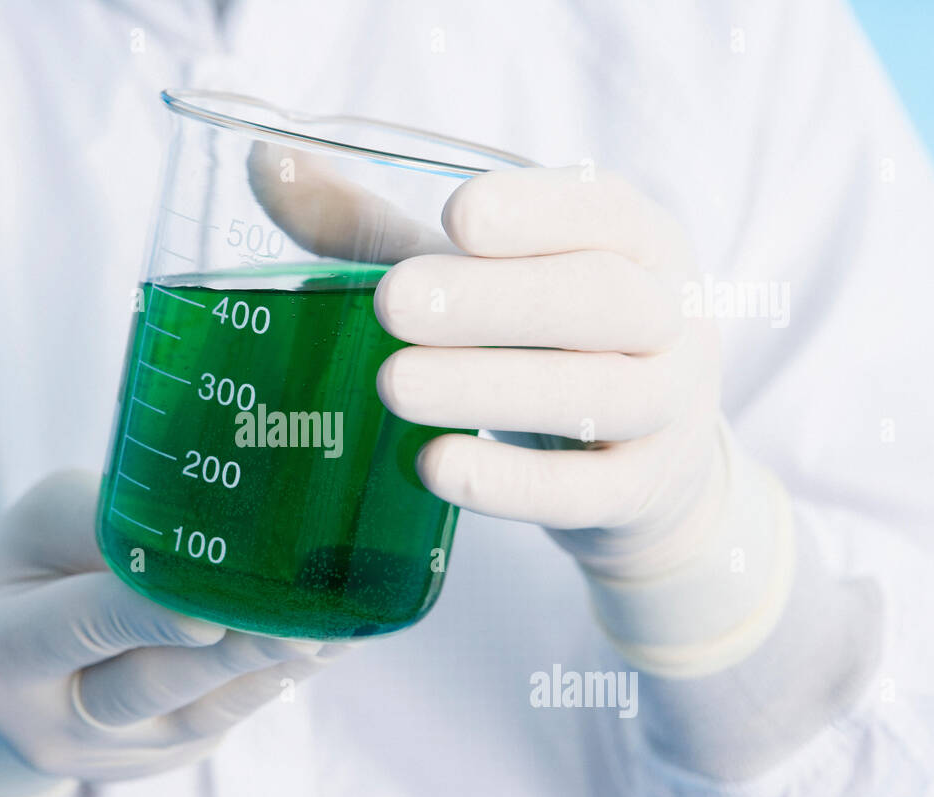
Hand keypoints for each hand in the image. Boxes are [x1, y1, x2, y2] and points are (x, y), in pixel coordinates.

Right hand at [0, 469, 341, 796]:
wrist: (8, 664)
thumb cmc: (29, 571)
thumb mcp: (41, 526)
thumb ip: (107, 522)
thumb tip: (210, 518)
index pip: (80, 626)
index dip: (148, 616)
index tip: (212, 609)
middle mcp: (53, 720)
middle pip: (151, 686)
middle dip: (231, 653)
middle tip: (302, 624)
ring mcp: (112, 753)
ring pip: (202, 712)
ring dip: (272, 668)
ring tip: (335, 628)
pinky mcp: (163, 759)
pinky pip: (225, 715)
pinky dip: (275, 677)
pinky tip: (326, 643)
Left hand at [371, 167, 792, 676]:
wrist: (643, 468)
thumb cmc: (540, 342)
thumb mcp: (480, 276)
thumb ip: (380, 227)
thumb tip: (264, 166)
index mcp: (635, 243)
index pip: (604, 212)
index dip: (538, 211)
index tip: (457, 214)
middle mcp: (668, 319)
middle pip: (603, 300)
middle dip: (498, 300)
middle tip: (392, 304)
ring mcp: (663, 413)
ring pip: (597, 396)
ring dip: (491, 387)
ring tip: (392, 385)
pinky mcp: (633, 493)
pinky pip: (581, 492)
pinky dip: (508, 483)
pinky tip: (435, 468)